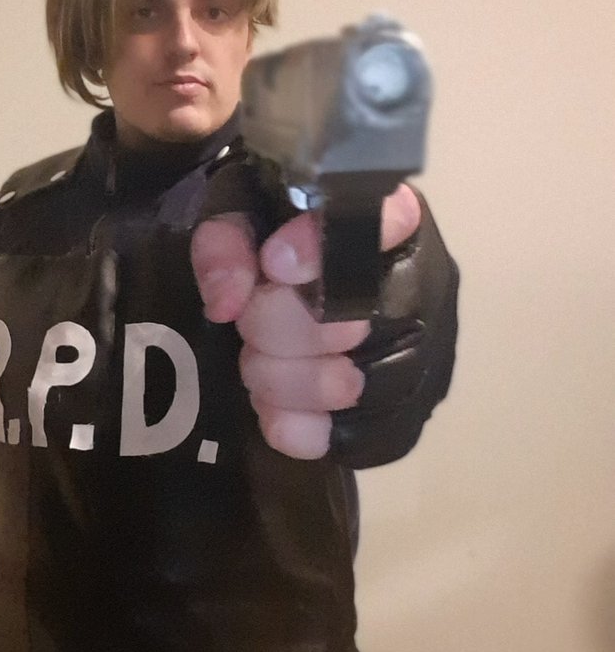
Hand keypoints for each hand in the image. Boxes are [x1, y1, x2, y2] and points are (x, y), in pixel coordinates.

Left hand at [190, 184, 420, 458]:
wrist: (288, 284)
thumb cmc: (273, 236)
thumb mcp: (238, 215)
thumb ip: (226, 242)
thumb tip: (228, 299)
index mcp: (390, 216)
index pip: (387, 222)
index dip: (325, 249)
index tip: (273, 264)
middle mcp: (423, 280)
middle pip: (353, 317)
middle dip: (275, 324)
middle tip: (246, 320)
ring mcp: (424, 351)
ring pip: (353, 384)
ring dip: (282, 379)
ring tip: (257, 362)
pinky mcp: (407, 410)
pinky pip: (358, 437)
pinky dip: (301, 427)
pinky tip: (274, 411)